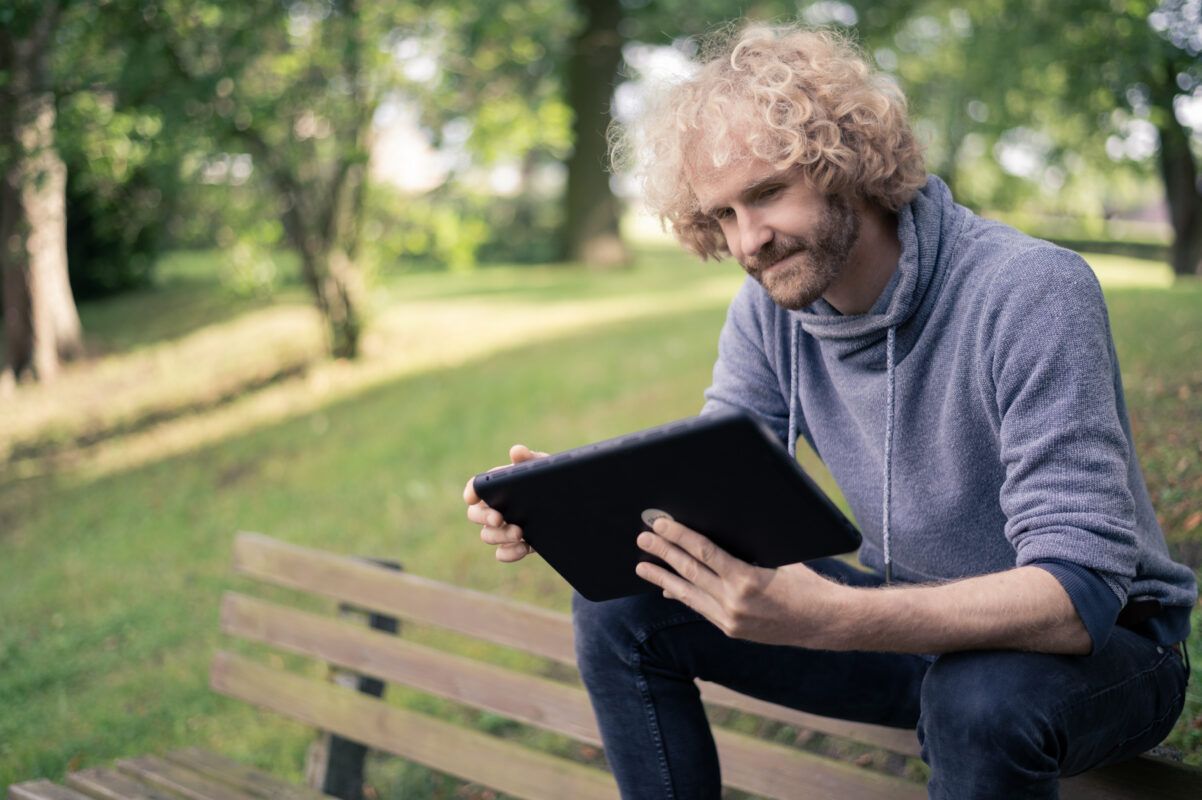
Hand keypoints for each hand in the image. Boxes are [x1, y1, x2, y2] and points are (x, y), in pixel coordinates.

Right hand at [464, 444, 546, 562]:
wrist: (574, 505)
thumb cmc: (551, 480)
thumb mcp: (545, 468)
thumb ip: (530, 459)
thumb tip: (516, 451)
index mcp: (497, 486)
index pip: (476, 487)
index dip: (471, 491)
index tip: (472, 497)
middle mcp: (496, 508)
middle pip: (475, 515)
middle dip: (484, 517)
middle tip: (499, 517)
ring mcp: (504, 529)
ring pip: (487, 536)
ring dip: (500, 535)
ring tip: (519, 532)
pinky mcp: (516, 545)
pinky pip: (502, 554)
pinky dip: (510, 553)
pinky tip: (523, 547)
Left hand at [634, 516, 843, 647]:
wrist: (825, 622)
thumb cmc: (805, 582)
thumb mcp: (776, 559)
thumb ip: (742, 554)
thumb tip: (709, 543)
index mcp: (747, 580)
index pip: (703, 552)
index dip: (679, 536)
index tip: (660, 524)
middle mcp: (734, 603)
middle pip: (689, 572)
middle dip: (663, 553)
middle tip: (643, 537)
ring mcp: (730, 620)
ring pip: (688, 595)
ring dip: (662, 578)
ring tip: (642, 567)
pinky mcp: (731, 630)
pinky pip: (700, 608)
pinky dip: (682, 596)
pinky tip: (667, 589)